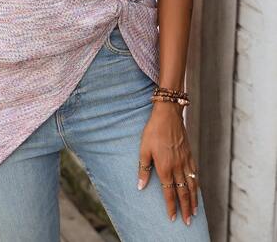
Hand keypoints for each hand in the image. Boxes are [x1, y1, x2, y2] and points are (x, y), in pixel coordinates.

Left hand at [137, 101, 198, 225]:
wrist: (168, 115)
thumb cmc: (153, 131)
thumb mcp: (143, 149)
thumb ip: (143, 169)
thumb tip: (140, 186)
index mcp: (165, 167)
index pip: (169, 192)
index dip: (171, 206)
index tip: (173, 218)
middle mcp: (177, 166)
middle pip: (183, 192)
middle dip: (185, 208)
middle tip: (187, 222)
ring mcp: (185, 160)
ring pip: (192, 185)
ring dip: (193, 200)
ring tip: (194, 212)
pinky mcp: (190, 154)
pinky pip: (195, 173)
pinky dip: (196, 185)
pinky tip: (196, 190)